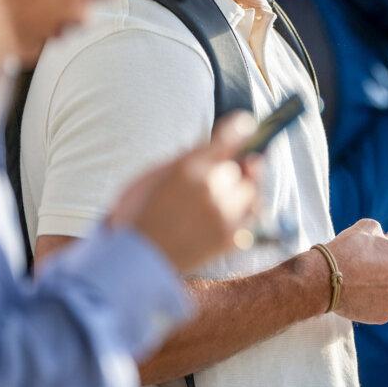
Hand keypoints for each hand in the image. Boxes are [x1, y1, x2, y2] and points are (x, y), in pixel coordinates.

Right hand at [107, 112, 259, 272]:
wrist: (134, 261)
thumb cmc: (136, 215)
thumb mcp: (150, 176)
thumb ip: (183, 159)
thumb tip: (209, 146)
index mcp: (189, 168)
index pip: (229, 138)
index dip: (241, 128)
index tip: (248, 125)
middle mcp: (212, 188)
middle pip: (242, 166)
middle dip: (232, 168)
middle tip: (218, 176)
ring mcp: (224, 214)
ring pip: (251, 190)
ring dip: (241, 189)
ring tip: (223, 196)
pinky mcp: (231, 237)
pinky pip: (252, 215)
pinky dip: (246, 211)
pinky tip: (231, 212)